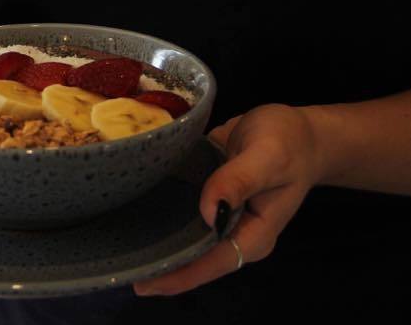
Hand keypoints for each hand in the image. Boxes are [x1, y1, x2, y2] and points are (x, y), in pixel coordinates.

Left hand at [133, 104, 326, 295]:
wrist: (297, 129)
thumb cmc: (290, 142)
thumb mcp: (269, 156)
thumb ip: (239, 180)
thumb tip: (208, 210)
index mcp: (253, 234)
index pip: (213, 263)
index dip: (180, 275)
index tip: (144, 281)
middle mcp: (233, 231)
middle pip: (193, 258)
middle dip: (160, 263)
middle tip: (116, 264)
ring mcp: (218, 216)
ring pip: (182, 236)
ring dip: (153, 239)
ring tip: (112, 241)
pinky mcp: (206, 197)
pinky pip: (180, 210)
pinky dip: (157, 210)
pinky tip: (127, 206)